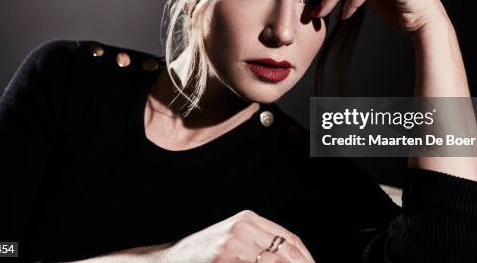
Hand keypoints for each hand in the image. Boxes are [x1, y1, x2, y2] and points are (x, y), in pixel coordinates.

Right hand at [162, 209, 315, 262]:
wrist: (170, 260)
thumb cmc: (203, 253)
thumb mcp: (233, 239)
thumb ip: (258, 243)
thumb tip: (289, 256)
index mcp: (248, 219)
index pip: (288, 237)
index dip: (306, 256)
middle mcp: (242, 227)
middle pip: (285, 250)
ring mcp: (232, 244)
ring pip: (273, 262)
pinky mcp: (223, 258)